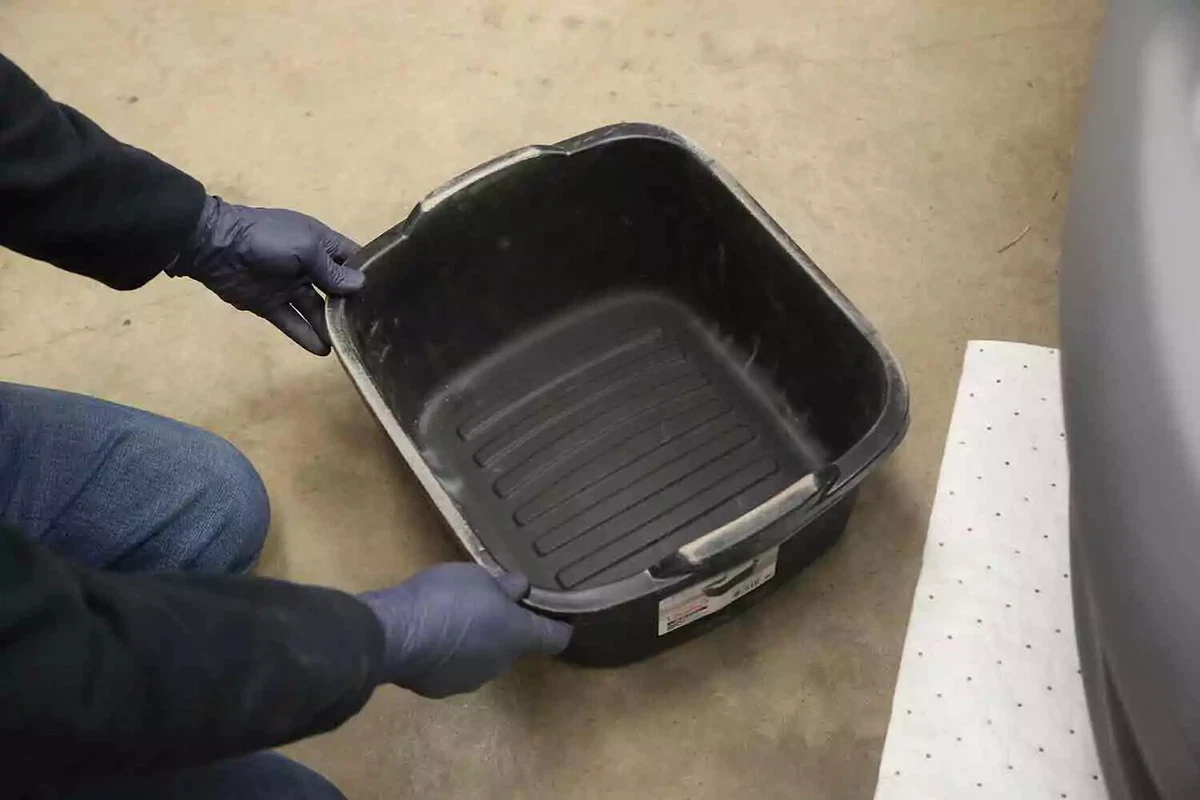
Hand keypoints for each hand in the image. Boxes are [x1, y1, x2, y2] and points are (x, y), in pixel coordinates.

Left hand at [170, 195, 362, 354]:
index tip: (388, 291)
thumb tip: (359, 285)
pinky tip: (323, 350)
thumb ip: (331, 269)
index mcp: (319, 243)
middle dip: (352, 304)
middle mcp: (308, 266)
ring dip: (330, 325)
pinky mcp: (271, 305)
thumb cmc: (267, 240)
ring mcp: (289, 286)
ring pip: (316, 309)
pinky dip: (306, 335)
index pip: (351, 258)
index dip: (367, 273)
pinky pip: (293, 322)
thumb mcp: (305, 248)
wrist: (215, 246)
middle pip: (336, 288)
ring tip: (348, 343)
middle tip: (373, 325)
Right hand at [359, 563, 571, 697]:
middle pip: (515, 645)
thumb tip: (519, 590)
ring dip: (477, 640)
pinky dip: (450, 654)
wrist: (395, 636)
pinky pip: (455, 667)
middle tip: (489, 601)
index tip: (560, 615)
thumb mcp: (477, 577)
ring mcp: (470, 680)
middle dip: (506, 626)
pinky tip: (431, 636)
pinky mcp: (441, 688)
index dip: (561, 625)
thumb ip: (503, 586)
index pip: (556, 638)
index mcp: (517, 635)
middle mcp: (501, 663)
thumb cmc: (445, 598)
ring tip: (454, 616)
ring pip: (484, 657)